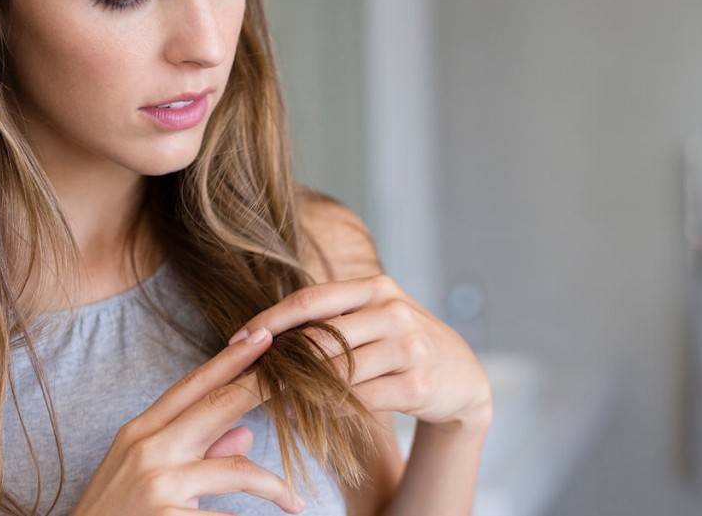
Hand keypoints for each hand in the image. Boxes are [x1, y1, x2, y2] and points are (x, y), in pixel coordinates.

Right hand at [72, 329, 304, 514]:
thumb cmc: (116, 515)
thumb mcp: (147, 475)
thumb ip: (198, 453)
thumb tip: (247, 433)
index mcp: (139, 432)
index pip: (192, 386)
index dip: (231, 359)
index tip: (263, 335)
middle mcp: (147, 450)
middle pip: (218, 405)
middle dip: (263, 387)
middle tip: (299, 374)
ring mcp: (157, 485)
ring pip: (237, 467)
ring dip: (275, 486)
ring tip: (294, 501)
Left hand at [231, 275, 491, 428]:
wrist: (461, 376)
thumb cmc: (402, 344)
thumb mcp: (375, 316)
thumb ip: (332, 318)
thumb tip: (267, 333)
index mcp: (375, 288)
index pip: (311, 299)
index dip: (271, 319)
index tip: (239, 338)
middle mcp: (393, 312)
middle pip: (321, 337)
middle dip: (282, 361)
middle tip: (252, 376)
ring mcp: (409, 347)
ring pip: (338, 371)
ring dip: (301, 390)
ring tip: (274, 399)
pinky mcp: (417, 384)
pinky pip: (360, 399)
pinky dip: (328, 409)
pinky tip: (308, 414)